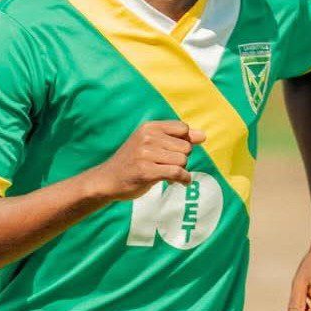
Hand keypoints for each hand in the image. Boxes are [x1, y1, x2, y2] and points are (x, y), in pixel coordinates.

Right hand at [87, 120, 207, 200]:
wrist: (107, 180)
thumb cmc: (132, 162)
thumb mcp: (151, 144)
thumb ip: (177, 138)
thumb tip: (203, 136)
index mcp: (148, 127)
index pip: (183, 129)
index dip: (183, 142)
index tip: (173, 153)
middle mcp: (147, 137)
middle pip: (185, 147)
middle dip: (181, 159)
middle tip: (168, 166)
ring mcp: (145, 154)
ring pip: (182, 160)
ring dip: (181, 170)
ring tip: (168, 174)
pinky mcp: (146, 171)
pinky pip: (177, 172)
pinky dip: (183, 179)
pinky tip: (178, 182)